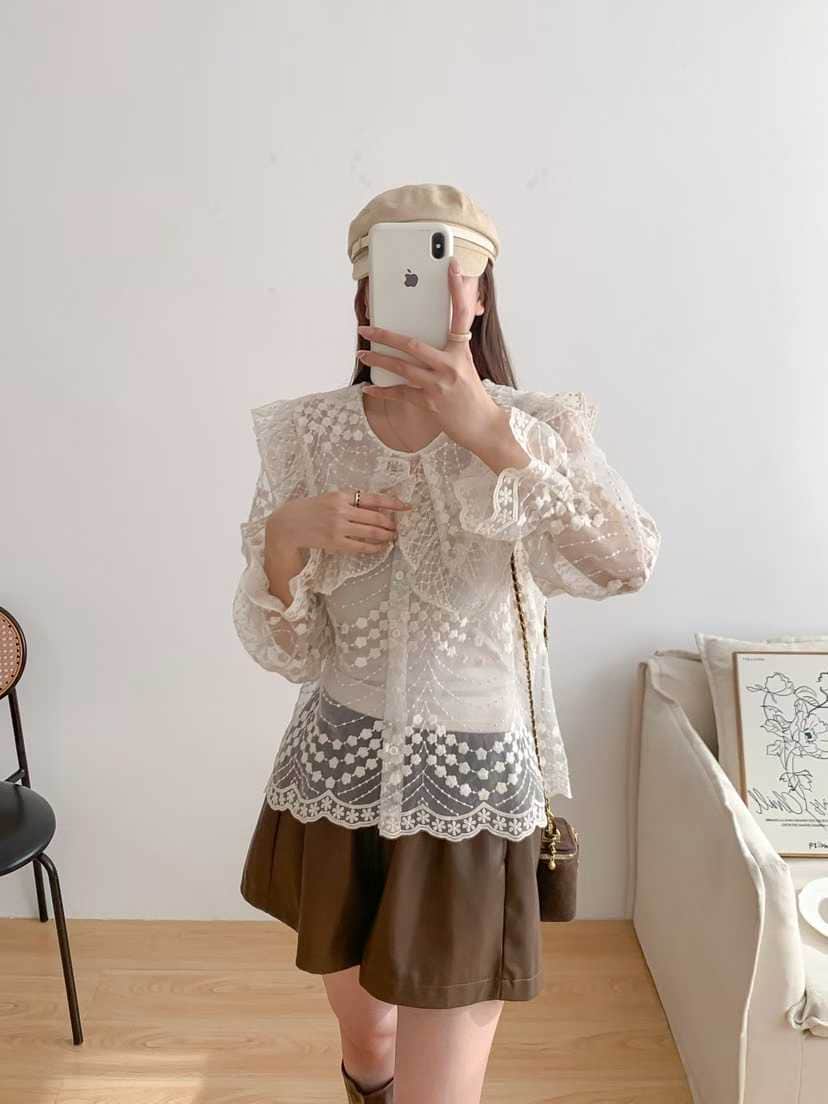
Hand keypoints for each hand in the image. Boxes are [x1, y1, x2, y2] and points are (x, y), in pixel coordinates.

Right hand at [267, 489, 412, 555]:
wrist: (288, 524)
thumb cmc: (311, 509)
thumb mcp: (330, 498)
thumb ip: (350, 501)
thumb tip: (376, 508)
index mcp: (341, 495)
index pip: (373, 498)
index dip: (392, 503)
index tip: (406, 506)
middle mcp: (341, 509)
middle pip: (376, 516)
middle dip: (390, 523)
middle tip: (397, 527)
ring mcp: (338, 527)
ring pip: (371, 532)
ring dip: (385, 535)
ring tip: (391, 537)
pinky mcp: (335, 542)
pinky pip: (361, 546)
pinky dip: (374, 547)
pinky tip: (380, 547)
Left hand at [355, 257, 507, 452]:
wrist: (482, 425)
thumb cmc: (471, 394)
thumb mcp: (467, 365)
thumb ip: (450, 349)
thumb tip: (428, 334)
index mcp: (462, 351)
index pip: (461, 314)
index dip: (458, 289)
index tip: (452, 266)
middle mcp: (451, 365)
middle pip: (412, 343)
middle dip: (385, 335)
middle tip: (366, 327)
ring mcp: (439, 385)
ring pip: (401, 367)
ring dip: (378, 360)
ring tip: (362, 353)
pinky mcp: (430, 403)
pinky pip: (400, 393)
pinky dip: (383, 390)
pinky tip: (369, 386)